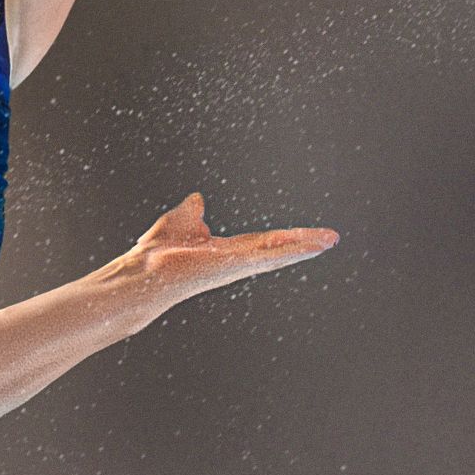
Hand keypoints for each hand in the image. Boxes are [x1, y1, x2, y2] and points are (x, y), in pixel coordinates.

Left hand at [109, 192, 335, 310]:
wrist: (143, 274)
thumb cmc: (156, 254)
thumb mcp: (180, 222)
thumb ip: (191, 213)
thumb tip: (197, 200)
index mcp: (226, 252)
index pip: (262, 243)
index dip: (285, 239)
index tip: (308, 235)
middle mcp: (235, 261)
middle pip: (276, 249)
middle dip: (304, 244)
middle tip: (332, 238)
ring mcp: (236, 265)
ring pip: (277, 253)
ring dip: (304, 245)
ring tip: (330, 239)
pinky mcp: (232, 264)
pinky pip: (267, 255)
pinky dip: (290, 250)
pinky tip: (310, 245)